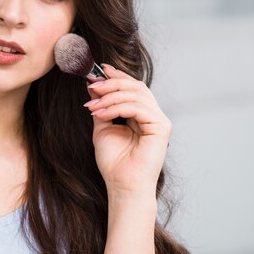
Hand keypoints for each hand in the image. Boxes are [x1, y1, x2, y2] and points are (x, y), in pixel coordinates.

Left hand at [84, 64, 170, 195]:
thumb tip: (93, 85)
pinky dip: (116, 107)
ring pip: (135, 94)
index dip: (117, 76)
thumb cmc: (114, 161)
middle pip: (135, 86)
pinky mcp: (161, 127)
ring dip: (110, 97)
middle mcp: (153, 115)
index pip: (132, 87)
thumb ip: (101, 106)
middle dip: (111, 83)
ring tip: (92, 106)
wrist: (122, 184)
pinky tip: (101, 114)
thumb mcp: (102, 126)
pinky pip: (137, 107)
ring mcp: (159, 120)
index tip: (98, 69)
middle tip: (92, 86)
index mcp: (142, 114)